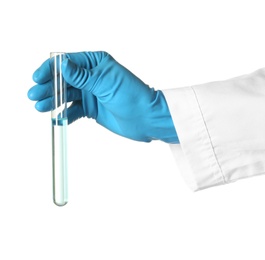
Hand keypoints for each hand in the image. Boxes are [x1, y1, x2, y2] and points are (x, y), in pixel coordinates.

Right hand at [28, 52, 178, 142]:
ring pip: (66, 95)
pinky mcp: (92, 108)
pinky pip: (73, 110)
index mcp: (96, 63)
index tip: (38, 78)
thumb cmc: (133, 97)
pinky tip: (56, 118)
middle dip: (48, 86)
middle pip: (63, 79)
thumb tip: (61, 64)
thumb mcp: (105, 83)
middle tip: (34, 96)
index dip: (50, 69)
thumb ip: (82, 76)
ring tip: (40, 107)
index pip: (67, 62)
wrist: (147, 119)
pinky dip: (64, 114)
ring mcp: (91, 93)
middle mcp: (92, 76)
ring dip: (52, 101)